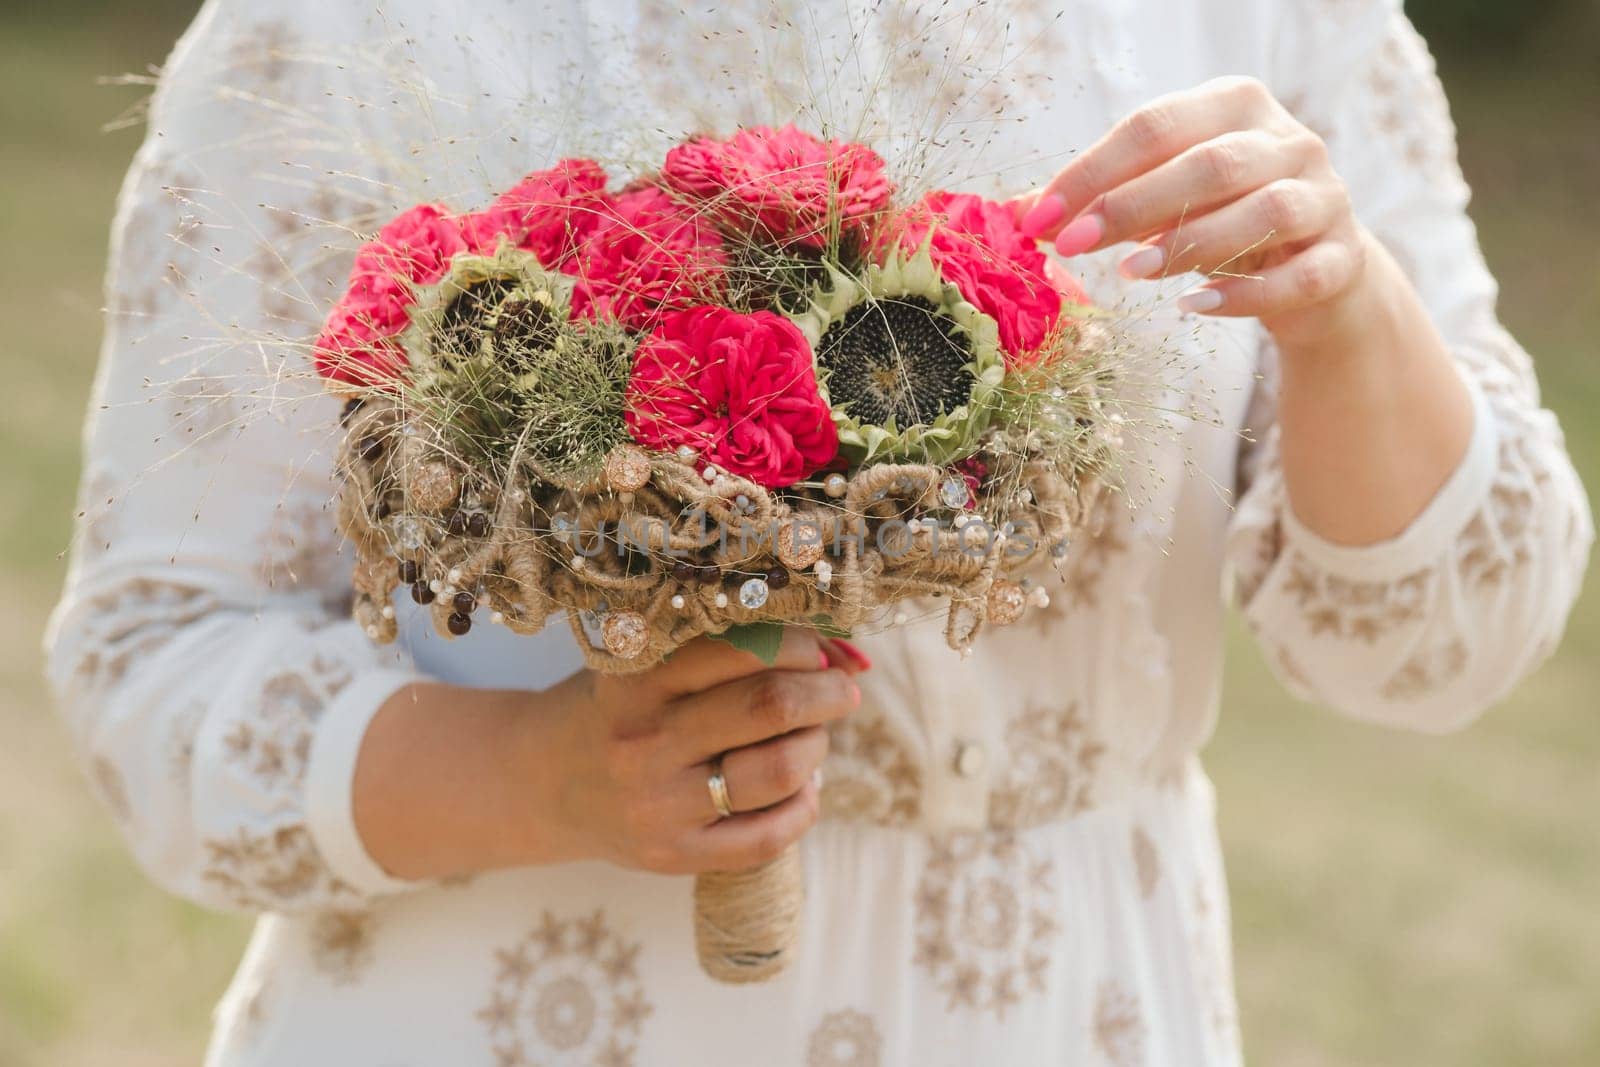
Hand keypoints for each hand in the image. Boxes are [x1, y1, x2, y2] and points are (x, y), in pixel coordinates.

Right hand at [536, 631, 865, 874]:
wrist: (539, 783)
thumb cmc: (615, 709)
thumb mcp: (645, 663)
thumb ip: (727, 651)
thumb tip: (843, 653)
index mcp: (638, 680)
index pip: (744, 650)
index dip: (800, 647)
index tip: (817, 649)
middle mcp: (645, 741)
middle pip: (770, 707)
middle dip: (826, 693)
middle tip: (841, 690)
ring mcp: (659, 805)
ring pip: (779, 770)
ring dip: (817, 747)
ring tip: (813, 737)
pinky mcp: (673, 856)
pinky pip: (768, 836)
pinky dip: (804, 806)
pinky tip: (801, 788)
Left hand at [1012, 76, 1368, 333]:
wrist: (1317, 274)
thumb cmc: (1222, 222)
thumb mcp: (1164, 200)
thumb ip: (1100, 200)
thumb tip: (1014, 216)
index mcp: (1234, 106)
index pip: (1156, 126)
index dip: (1093, 171)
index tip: (1039, 217)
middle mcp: (1288, 141)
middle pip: (1211, 164)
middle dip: (1133, 205)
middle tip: (1072, 246)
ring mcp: (1325, 197)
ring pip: (1265, 211)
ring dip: (1192, 243)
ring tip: (1133, 274)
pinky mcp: (1345, 259)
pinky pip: (1300, 275)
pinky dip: (1247, 294)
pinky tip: (1196, 307)